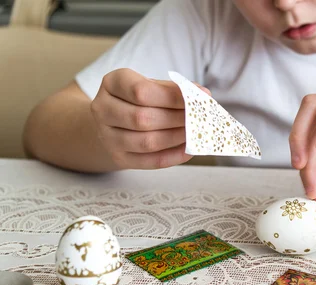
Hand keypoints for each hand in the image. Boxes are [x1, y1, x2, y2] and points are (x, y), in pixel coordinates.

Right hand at [90, 68, 209, 168]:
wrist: (113, 123)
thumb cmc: (138, 101)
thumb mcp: (152, 87)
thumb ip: (174, 90)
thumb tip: (203, 95)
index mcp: (112, 83)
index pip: (141, 91)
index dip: (173, 97)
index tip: (198, 100)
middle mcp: (103, 109)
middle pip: (143, 118)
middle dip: (178, 119)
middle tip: (200, 120)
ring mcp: (107, 136)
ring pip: (147, 142)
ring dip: (177, 138)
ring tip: (196, 133)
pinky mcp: (118, 158)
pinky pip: (150, 161)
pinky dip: (173, 156)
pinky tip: (189, 149)